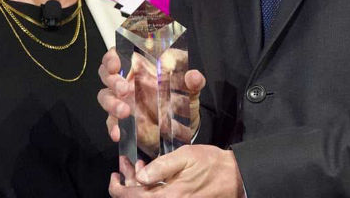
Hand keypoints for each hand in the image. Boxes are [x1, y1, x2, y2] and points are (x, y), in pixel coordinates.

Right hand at [97, 48, 205, 153]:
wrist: (184, 125)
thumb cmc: (183, 97)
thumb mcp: (191, 88)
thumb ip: (193, 81)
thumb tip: (193, 76)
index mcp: (140, 65)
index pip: (117, 53)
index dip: (112, 56)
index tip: (116, 64)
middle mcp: (127, 80)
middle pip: (106, 74)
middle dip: (112, 80)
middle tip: (124, 89)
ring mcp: (123, 100)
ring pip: (105, 96)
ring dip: (112, 103)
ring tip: (125, 112)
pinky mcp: (123, 120)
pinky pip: (111, 122)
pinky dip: (113, 127)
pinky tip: (118, 134)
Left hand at [108, 145, 244, 196]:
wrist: (235, 178)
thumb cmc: (212, 164)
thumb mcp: (186, 157)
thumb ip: (162, 166)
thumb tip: (140, 176)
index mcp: (168, 195)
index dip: (117, 189)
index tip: (114, 176)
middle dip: (126, 183)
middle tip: (125, 165)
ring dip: (138, 185)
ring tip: (138, 166)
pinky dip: (150, 188)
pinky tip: (151, 175)